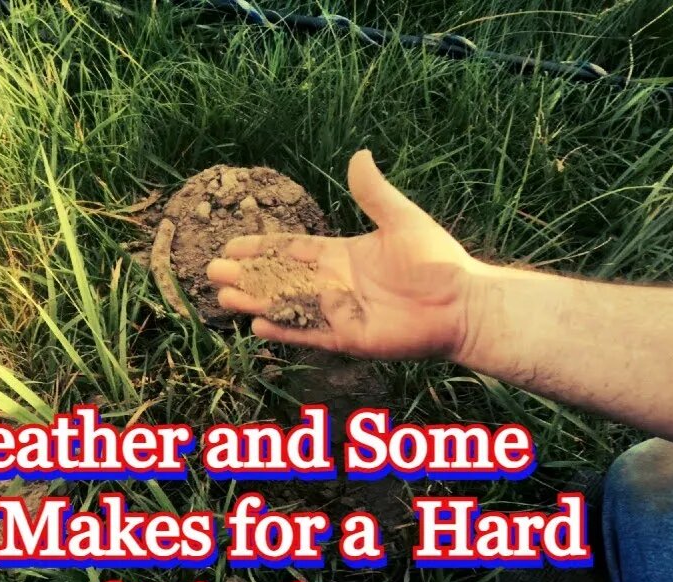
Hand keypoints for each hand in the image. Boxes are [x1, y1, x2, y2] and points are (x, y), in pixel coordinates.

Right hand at [206, 150, 485, 359]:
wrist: (461, 303)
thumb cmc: (436, 261)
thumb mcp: (400, 218)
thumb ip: (373, 193)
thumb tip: (359, 154)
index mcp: (341, 255)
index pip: (291, 250)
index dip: (261, 247)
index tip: (232, 244)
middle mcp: (334, 285)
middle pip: (279, 279)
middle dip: (246, 276)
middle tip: (212, 271)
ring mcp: (339, 313)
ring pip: (286, 306)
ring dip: (255, 302)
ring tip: (223, 298)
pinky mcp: (348, 337)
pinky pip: (309, 334)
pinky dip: (285, 331)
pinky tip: (258, 327)